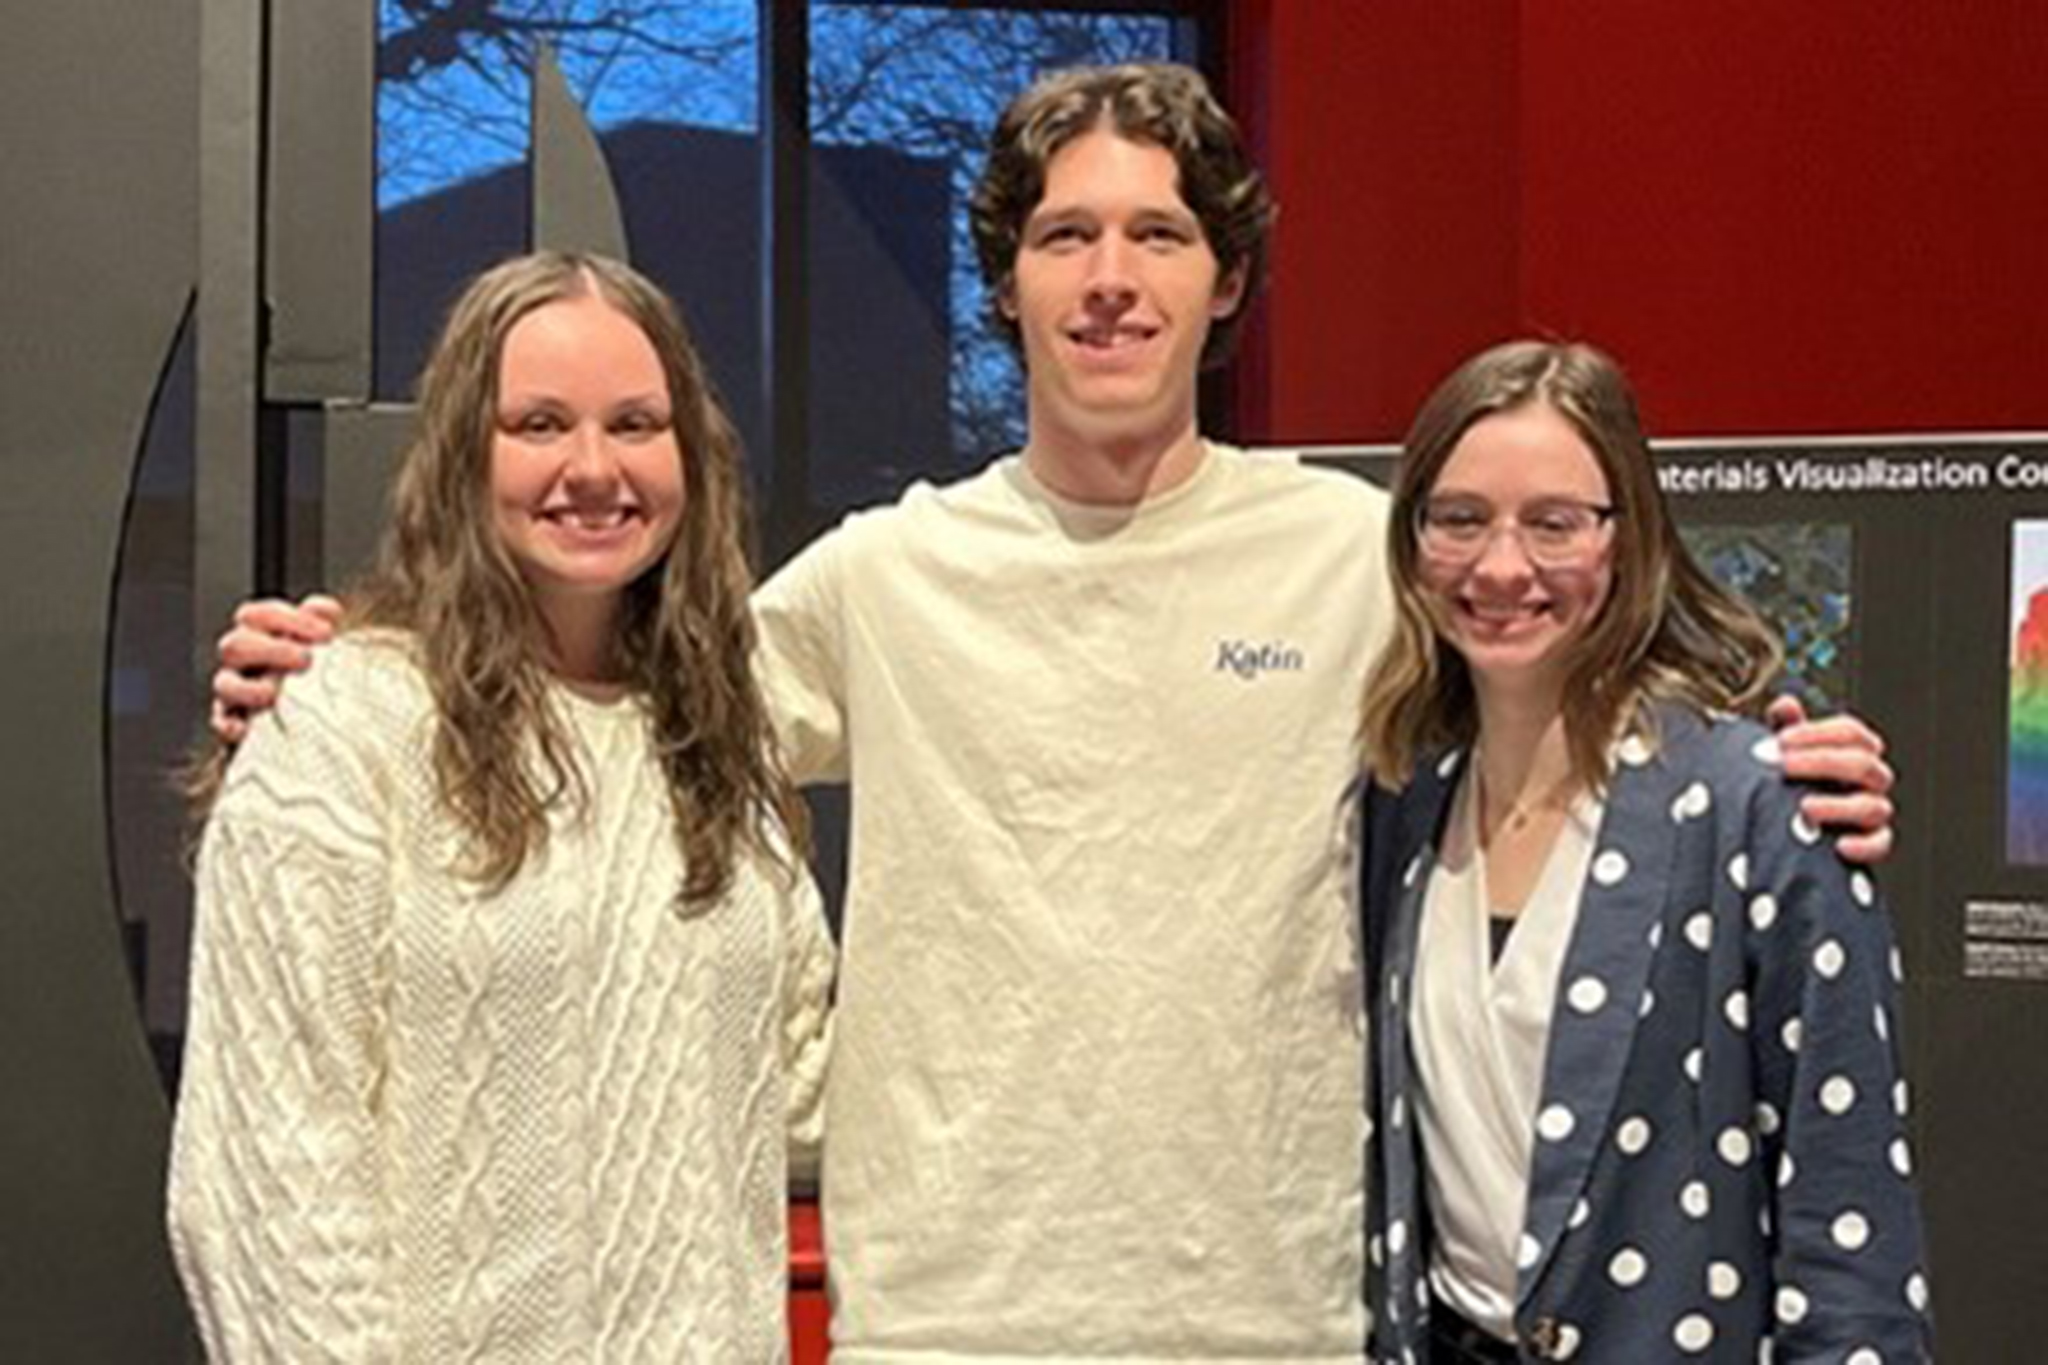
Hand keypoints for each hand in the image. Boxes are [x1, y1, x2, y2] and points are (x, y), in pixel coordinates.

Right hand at [210, 594, 343, 743]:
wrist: (316, 718)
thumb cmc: (316, 670)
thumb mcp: (322, 642)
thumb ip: (321, 620)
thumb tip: (324, 610)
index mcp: (258, 634)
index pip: (256, 614)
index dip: (288, 618)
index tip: (326, 632)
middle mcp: (241, 660)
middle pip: (236, 645)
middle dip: (272, 650)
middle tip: (306, 659)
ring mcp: (234, 691)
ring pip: (225, 684)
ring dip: (249, 688)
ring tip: (273, 693)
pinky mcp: (234, 723)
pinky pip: (222, 723)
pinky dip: (230, 725)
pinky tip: (243, 728)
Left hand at [1766, 694, 1895, 863]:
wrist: (1788, 827)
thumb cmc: (1793, 781)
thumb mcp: (1788, 753)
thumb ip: (1788, 727)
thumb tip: (1786, 704)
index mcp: (1853, 751)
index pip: (1851, 732)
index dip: (1818, 732)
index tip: (1782, 740)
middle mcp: (1869, 780)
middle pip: (1863, 763)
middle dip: (1823, 762)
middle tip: (1785, 766)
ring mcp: (1872, 811)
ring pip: (1874, 806)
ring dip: (1838, 806)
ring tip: (1803, 806)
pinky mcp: (1871, 842)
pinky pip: (1880, 844)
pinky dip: (1864, 845)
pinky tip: (1838, 845)